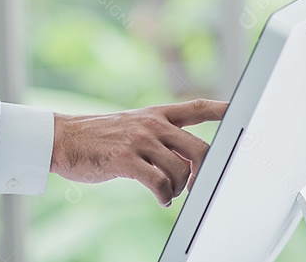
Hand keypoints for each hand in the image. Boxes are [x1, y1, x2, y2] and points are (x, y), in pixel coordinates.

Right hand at [49, 99, 227, 206]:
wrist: (64, 138)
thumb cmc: (98, 138)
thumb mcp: (132, 126)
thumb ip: (160, 137)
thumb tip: (189, 162)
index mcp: (156, 114)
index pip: (197, 108)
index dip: (222, 110)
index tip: (242, 112)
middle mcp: (152, 124)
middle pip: (200, 148)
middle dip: (205, 172)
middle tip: (195, 185)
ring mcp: (140, 140)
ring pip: (182, 170)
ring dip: (179, 189)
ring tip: (166, 191)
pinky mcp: (126, 159)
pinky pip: (160, 183)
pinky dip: (164, 196)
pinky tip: (159, 197)